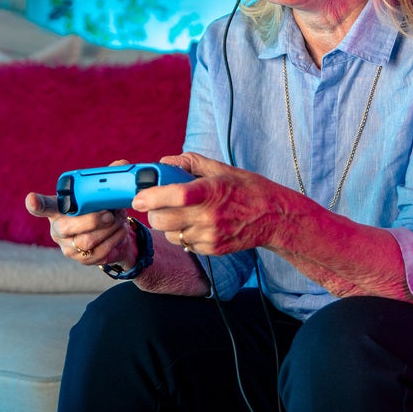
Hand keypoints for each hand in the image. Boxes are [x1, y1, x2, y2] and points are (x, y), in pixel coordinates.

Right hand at [25, 160, 135, 267]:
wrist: (110, 234)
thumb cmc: (99, 208)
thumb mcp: (100, 194)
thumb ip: (108, 178)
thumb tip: (121, 165)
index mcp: (58, 209)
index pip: (41, 206)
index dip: (36, 204)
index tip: (32, 198)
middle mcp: (58, 229)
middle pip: (67, 227)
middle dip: (92, 220)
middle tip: (110, 213)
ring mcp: (68, 247)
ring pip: (86, 242)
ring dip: (109, 230)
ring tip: (121, 219)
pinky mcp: (83, 260)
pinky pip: (99, 253)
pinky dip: (115, 240)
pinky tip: (121, 231)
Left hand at [132, 152, 287, 255]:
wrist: (274, 218)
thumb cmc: (247, 189)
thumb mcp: (221, 169)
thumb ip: (190, 163)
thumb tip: (164, 161)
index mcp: (210, 191)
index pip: (173, 195)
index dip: (150, 197)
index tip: (138, 197)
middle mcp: (209, 216)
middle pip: (163, 221)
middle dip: (153, 212)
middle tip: (157, 204)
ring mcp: (210, 236)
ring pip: (170, 235)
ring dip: (168, 225)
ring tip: (182, 214)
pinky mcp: (212, 250)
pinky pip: (183, 244)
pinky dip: (182, 235)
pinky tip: (195, 224)